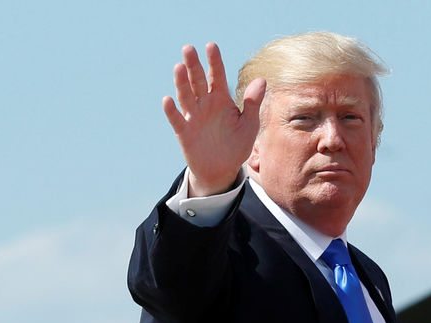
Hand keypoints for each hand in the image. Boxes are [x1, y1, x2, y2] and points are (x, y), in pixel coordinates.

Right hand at [162, 42, 265, 196]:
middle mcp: (205, 103)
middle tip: (189, 48)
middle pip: (197, 81)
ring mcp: (193, 116)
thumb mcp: (249, 124)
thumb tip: (262, 80)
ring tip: (179, 67)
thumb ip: (253, 103)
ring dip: (181, 82)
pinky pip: (177, 119)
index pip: (217, 76)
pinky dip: (172, 111)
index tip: (211, 45)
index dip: (214, 61)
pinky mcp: (184, 132)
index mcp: (221, 99)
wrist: (222, 169)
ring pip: (186, 96)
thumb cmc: (237, 144)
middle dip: (193, 65)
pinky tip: (168, 100)